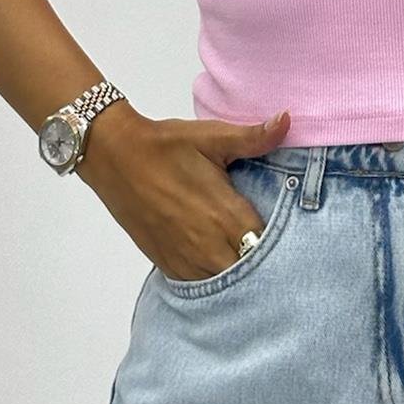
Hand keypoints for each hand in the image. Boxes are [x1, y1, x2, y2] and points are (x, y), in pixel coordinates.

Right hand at [78, 108, 292, 280]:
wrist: (115, 157)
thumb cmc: (166, 145)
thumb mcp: (211, 136)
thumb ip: (253, 137)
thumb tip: (288, 121)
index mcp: (225, 214)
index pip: (267, 244)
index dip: (281, 240)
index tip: (287, 230)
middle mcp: (208, 244)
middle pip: (248, 269)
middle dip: (259, 258)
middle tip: (265, 240)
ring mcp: (185, 258)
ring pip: (223, 281)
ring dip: (235, 269)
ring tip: (241, 249)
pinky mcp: (166, 263)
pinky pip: (198, 283)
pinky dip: (210, 274)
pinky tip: (216, 257)